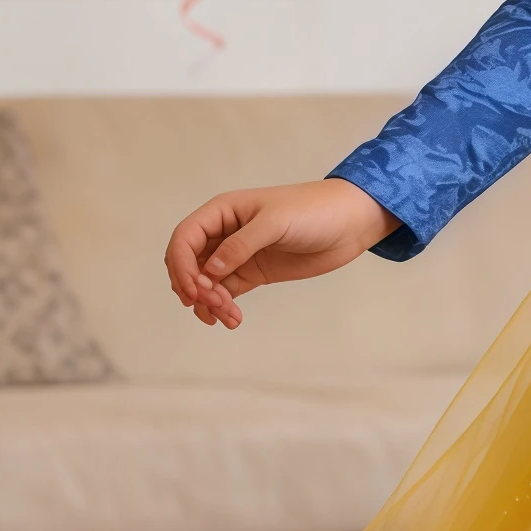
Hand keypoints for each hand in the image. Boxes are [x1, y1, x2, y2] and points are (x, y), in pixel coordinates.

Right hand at [164, 178, 396, 328]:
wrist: (349, 223)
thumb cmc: (313, 210)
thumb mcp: (276, 222)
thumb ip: (241, 244)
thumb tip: (209, 270)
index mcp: (222, 211)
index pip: (185, 237)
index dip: (181, 264)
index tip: (194, 289)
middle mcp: (224, 232)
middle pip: (189, 263)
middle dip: (194, 287)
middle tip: (215, 305)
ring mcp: (237, 254)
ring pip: (205, 282)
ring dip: (208, 303)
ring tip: (228, 318)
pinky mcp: (253, 272)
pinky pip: (226, 292)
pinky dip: (222, 307)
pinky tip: (232, 320)